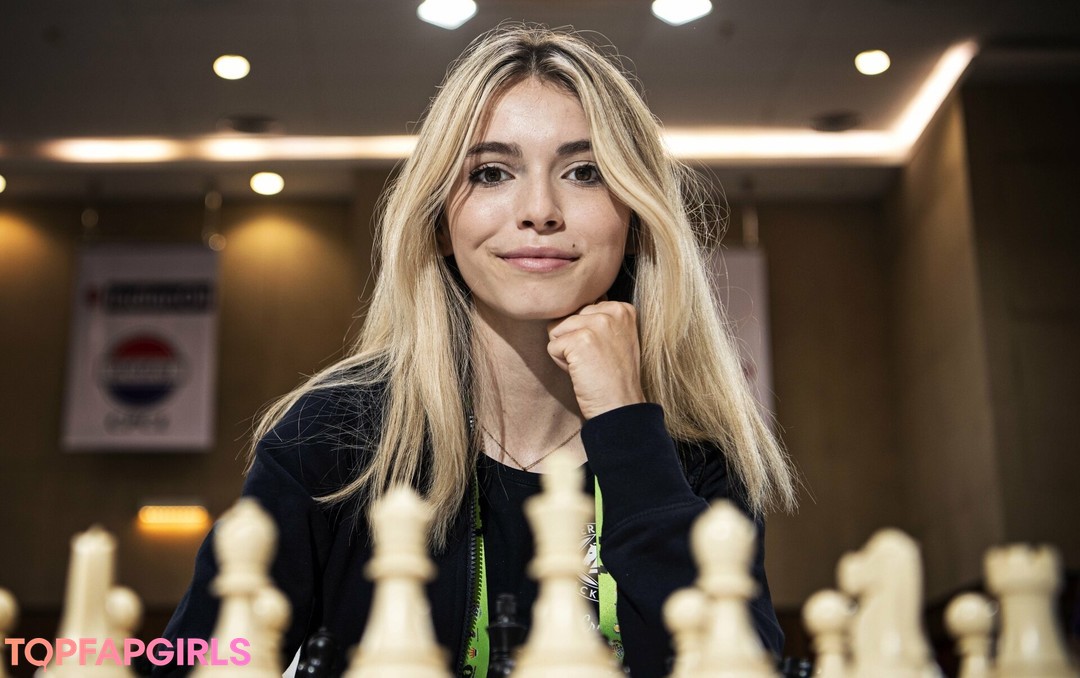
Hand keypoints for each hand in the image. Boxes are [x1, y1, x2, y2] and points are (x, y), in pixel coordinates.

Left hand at [547, 300, 645, 418]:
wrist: (620, 407)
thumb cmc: (614, 377)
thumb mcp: (616, 338)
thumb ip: (598, 318)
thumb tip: (567, 304)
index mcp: (622, 308)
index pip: (581, 308)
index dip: (584, 334)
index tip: (603, 352)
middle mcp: (612, 311)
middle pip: (567, 317)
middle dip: (573, 341)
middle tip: (594, 361)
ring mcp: (596, 324)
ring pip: (556, 330)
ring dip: (565, 352)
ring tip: (588, 366)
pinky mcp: (580, 340)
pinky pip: (552, 347)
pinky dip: (561, 364)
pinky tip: (581, 373)